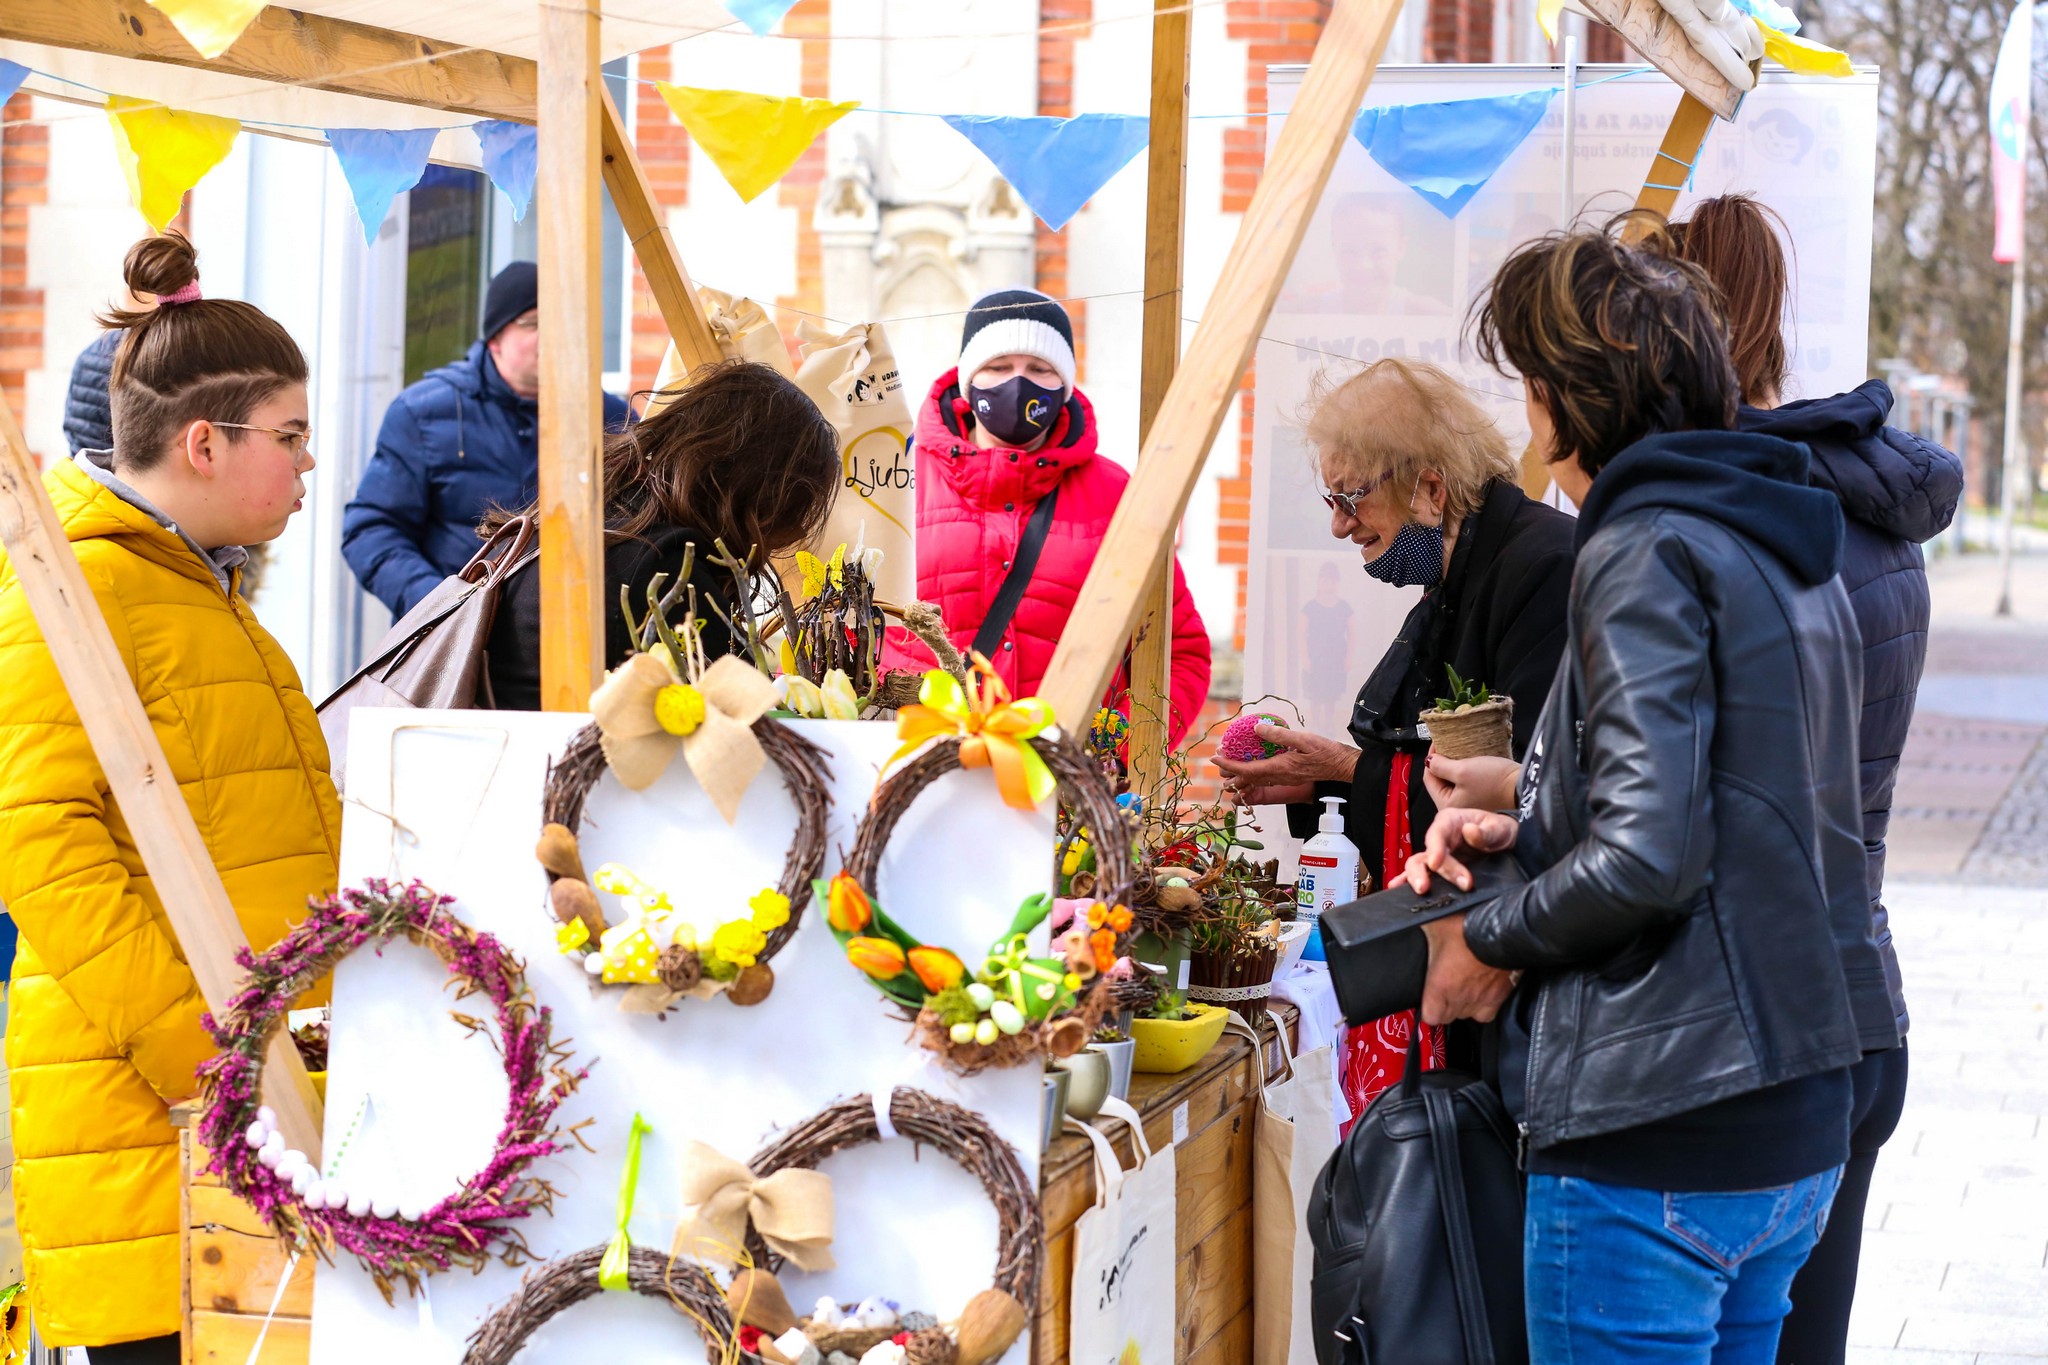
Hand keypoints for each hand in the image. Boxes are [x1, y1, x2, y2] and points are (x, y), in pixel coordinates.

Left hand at [1213, 725, 1359, 808]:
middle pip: (1248, 777)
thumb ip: (1279, 735)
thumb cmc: (1326, 752)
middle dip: (1230, 768)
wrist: (1342, 767)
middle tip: (1219, 756)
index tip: (1215, 756)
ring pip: (1256, 778)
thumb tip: (1257, 728)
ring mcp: (1285, 778)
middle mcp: (1279, 776)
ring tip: (1231, 758)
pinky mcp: (1289, 777)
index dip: (1229, 764)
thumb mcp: (1303, 738)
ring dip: (1241, 770)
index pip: (1247, 770)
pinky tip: (1253, 760)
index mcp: (1280, 768)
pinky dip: (1254, 770)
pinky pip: (1266, 776)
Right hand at [1402, 807, 1518, 894]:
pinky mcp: (1440, 871)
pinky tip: (1399, 891)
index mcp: (1451, 821)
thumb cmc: (1501, 830)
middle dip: (1423, 871)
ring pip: (1419, 866)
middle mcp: (1439, 838)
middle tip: (1427, 888)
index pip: (1437, 833)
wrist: (1508, 843)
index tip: (1435, 864)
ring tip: (1420, 892)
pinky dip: (1409, 883)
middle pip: (1423, 853)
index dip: (1434, 849)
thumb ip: (1486, 831)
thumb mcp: (1499, 828)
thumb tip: (1469, 831)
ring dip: (1417, 879)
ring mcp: (1437, 856)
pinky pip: (1423, 876)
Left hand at [1419, 914, 1516, 1024]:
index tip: (1427, 999)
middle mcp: (1460, 996)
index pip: (1430, 1017)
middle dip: (1444, 1007)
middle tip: (1444, 990)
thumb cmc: (1468, 926)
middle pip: (1448, 1017)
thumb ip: (1421, 926)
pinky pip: (1488, 1013)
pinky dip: (1484, 1006)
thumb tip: (1410, 917)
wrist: (1503, 929)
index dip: (1428, 1009)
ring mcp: (1482, 997)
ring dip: (1463, 1007)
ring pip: (1469, 1016)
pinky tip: (1481, 992)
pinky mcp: (1501, 994)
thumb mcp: (1435, 923)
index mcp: (1440, 984)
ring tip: (1462, 990)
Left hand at [1422, 752, 1520, 811]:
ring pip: (1454, 780)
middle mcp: (1456, 808)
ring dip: (1455, 765)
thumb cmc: (1495, 782)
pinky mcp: (1481, 798)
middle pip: (1440, 780)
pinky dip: (1466, 770)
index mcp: (1447, 806)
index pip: (1429, 778)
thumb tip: (1429, 760)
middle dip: (1442, 762)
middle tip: (1447, 745)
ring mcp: (1469, 804)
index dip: (1431, 758)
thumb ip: (1440, 766)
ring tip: (1459, 750)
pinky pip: (1467, 782)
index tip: (1438, 742)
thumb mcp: (1463, 770)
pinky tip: (1471, 760)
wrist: (1524, 787)